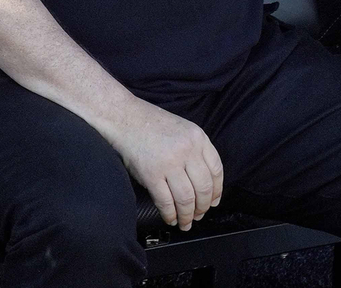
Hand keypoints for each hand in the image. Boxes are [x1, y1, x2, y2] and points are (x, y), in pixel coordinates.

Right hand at [104, 99, 223, 230]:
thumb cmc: (150, 124)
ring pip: (186, 199)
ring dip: (187, 216)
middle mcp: (186, 150)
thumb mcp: (182, 130)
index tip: (213, 202)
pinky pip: (166, 201)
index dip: (217, 191)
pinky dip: (170, 214)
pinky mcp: (151, 174)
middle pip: (203, 188)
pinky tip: (170, 218)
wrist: (123, 117)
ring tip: (185, 223)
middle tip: (198, 216)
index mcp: (197, 138)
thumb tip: (204, 186)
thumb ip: (195, 151)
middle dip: (202, 208)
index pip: (216, 171)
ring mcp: (169, 162)